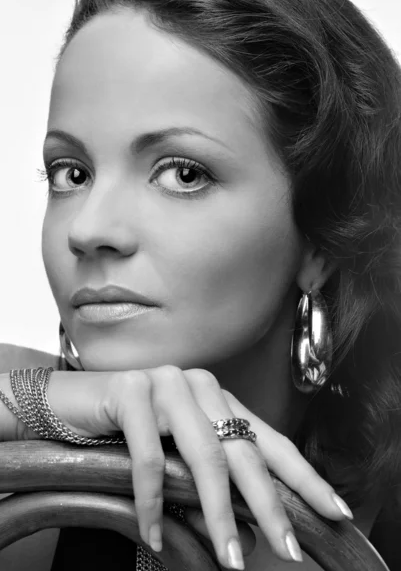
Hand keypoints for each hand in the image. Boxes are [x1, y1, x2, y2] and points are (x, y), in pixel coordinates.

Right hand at [31, 367, 351, 568]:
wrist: (71, 405)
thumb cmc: (128, 433)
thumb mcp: (177, 461)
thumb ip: (210, 489)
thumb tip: (244, 534)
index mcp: (219, 400)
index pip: (270, 439)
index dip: (303, 476)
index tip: (334, 510)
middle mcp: (201, 386)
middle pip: (244, 450)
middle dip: (269, 504)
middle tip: (288, 550)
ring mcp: (167, 384)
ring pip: (204, 454)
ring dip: (217, 512)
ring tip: (229, 558)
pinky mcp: (132, 391)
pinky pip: (149, 457)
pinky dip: (152, 501)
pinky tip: (152, 535)